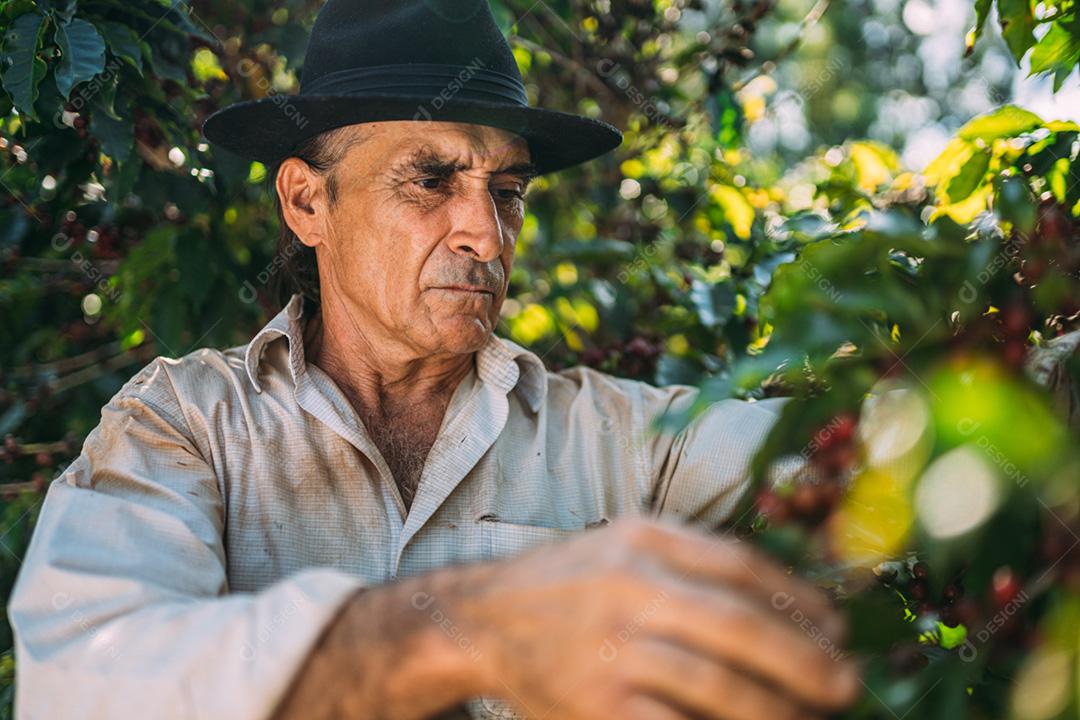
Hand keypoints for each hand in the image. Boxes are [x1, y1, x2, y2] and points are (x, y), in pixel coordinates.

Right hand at [454, 516, 860, 719]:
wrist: (484, 620)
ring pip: (717, 685)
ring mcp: (612, 649)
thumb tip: (788, 598)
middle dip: (805, 661)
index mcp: (645, 539)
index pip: (742, 567)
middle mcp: (629, 587)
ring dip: (776, 708)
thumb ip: (695, 558)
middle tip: (846, 685)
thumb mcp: (625, 543)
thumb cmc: (569, 582)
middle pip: (740, 626)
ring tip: (809, 717)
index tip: (837, 628)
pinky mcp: (598, 705)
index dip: (801, 600)